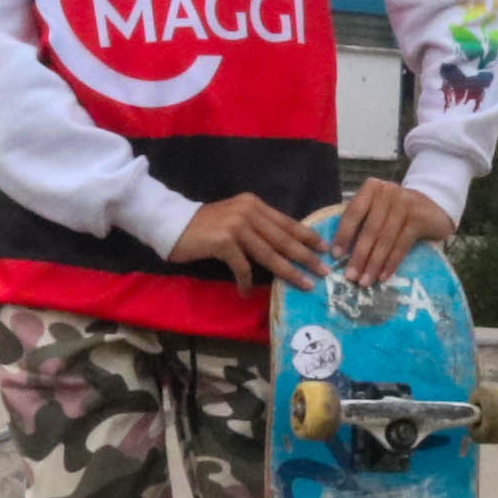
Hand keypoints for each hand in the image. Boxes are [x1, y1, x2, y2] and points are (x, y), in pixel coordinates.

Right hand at [171, 193, 325, 292]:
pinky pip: (242, 266)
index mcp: (254, 205)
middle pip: (283, 239)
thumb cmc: (205, 227)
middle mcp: (248, 211)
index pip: (287, 222)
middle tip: (324, 271)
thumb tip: (284, 248)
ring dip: (288, 271)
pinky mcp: (223, 241)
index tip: (325, 249)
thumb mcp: (236, 219)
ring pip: (269, 254)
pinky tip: (245, 292)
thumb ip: (257, 227)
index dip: (307, 236)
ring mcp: (236, 226)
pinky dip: (245, 281)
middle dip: (306, 256)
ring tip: (304, 284)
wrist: (173, 224)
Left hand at [333, 178, 454, 286]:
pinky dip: (391, 263)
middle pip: (369, 229)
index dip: (343, 235)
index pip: (353, 212)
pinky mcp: (419, 217)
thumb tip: (339, 253)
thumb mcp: (378, 209)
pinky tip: (384, 276)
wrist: (434, 206)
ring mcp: (405, 203)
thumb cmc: (397, 212)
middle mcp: (388, 192)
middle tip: (350, 276)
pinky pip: (402, 244)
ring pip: (385, 239)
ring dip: (374, 264)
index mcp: (372, 188)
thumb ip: (361, 222)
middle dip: (358, 256)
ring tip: (365, 281)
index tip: (336, 255)